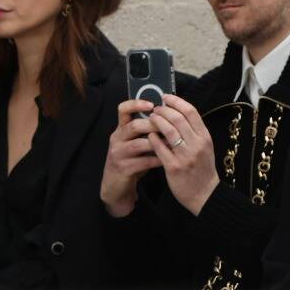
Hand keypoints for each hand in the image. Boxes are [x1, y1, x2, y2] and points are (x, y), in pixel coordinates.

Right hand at [101, 100, 163, 216]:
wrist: (117, 185)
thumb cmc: (133, 159)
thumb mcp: (137, 141)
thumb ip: (147, 130)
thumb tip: (170, 114)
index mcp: (121, 129)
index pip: (123, 109)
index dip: (136, 104)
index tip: (152, 104)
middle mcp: (116, 139)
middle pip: (133, 126)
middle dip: (154, 125)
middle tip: (171, 127)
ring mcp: (117, 154)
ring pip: (138, 144)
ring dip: (158, 143)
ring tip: (173, 143)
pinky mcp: (122, 168)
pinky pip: (142, 162)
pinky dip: (157, 159)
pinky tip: (168, 159)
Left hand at [135, 94, 219, 214]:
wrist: (204, 194)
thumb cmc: (202, 169)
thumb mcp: (205, 148)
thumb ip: (194, 132)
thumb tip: (178, 114)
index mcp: (205, 137)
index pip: (192, 112)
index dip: (177, 102)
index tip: (166, 97)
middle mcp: (198, 144)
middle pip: (179, 119)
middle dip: (164, 110)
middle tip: (155, 108)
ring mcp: (186, 156)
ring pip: (169, 131)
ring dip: (157, 121)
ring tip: (150, 118)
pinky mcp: (174, 167)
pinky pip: (160, 148)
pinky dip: (153, 139)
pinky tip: (149, 135)